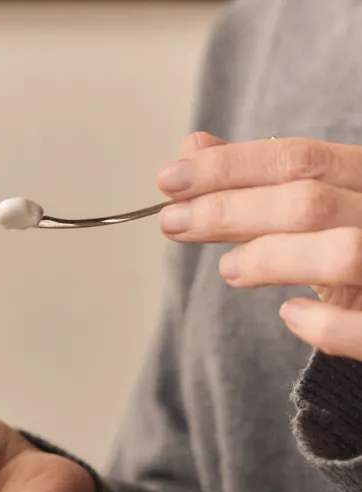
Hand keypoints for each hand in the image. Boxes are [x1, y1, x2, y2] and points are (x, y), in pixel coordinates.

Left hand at [157, 132, 361, 358]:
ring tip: (228, 269)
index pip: (296, 158)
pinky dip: (324, 324)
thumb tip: (192, 148)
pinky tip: (290, 315)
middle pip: (308, 203)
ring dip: (273, 259)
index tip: (168, 179)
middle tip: (172, 222)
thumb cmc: (356, 236)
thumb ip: (259, 178)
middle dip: (230, 211)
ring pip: (342, 254)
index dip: (228, 168)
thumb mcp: (321, 199)